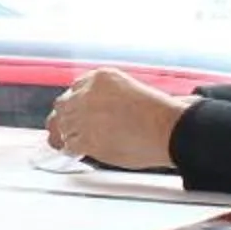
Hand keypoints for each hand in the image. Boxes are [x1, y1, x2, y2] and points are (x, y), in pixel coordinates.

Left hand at [46, 69, 189, 170]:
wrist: (167, 129)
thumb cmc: (159, 113)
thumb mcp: (131, 90)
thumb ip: (109, 97)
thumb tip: (102, 111)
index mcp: (100, 77)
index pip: (75, 88)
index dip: (76, 102)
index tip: (78, 111)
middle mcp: (87, 93)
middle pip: (63, 105)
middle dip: (68, 117)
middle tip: (71, 128)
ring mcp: (84, 116)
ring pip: (62, 125)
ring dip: (67, 134)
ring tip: (71, 141)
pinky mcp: (86, 138)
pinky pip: (68, 144)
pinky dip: (71, 149)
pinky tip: (75, 152)